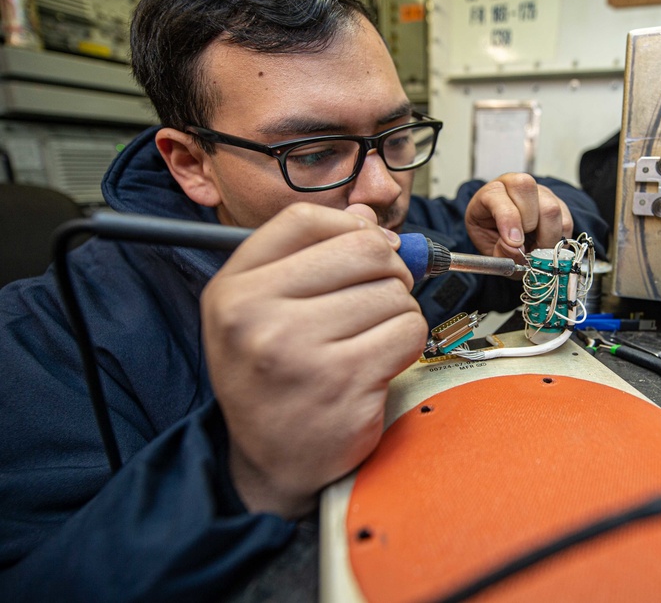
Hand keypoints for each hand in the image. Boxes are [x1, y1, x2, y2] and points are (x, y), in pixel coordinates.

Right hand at [201, 202, 426, 518]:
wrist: (272, 462)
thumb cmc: (272, 380)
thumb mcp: (263, 311)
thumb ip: (308, 257)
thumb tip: (363, 216)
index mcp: (234, 288)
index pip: (304, 220)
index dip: (350, 227)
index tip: (367, 247)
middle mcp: (257, 315)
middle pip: (362, 251)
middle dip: (388, 271)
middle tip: (379, 298)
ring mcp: (299, 350)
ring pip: (392, 292)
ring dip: (397, 313)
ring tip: (369, 340)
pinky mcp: (345, 382)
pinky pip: (408, 331)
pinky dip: (408, 343)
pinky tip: (380, 363)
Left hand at [464, 173, 572, 259]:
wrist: (509, 236)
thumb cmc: (494, 237)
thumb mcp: (488, 248)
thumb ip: (499, 252)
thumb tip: (516, 250)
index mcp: (490, 193)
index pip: (497, 194)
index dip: (508, 219)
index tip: (514, 243)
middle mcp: (515, 186)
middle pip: (526, 189)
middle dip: (528, 223)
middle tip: (524, 245)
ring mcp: (541, 193)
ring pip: (550, 208)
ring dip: (545, 236)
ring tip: (535, 250)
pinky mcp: (560, 205)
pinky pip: (565, 222)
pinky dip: (557, 241)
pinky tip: (545, 246)